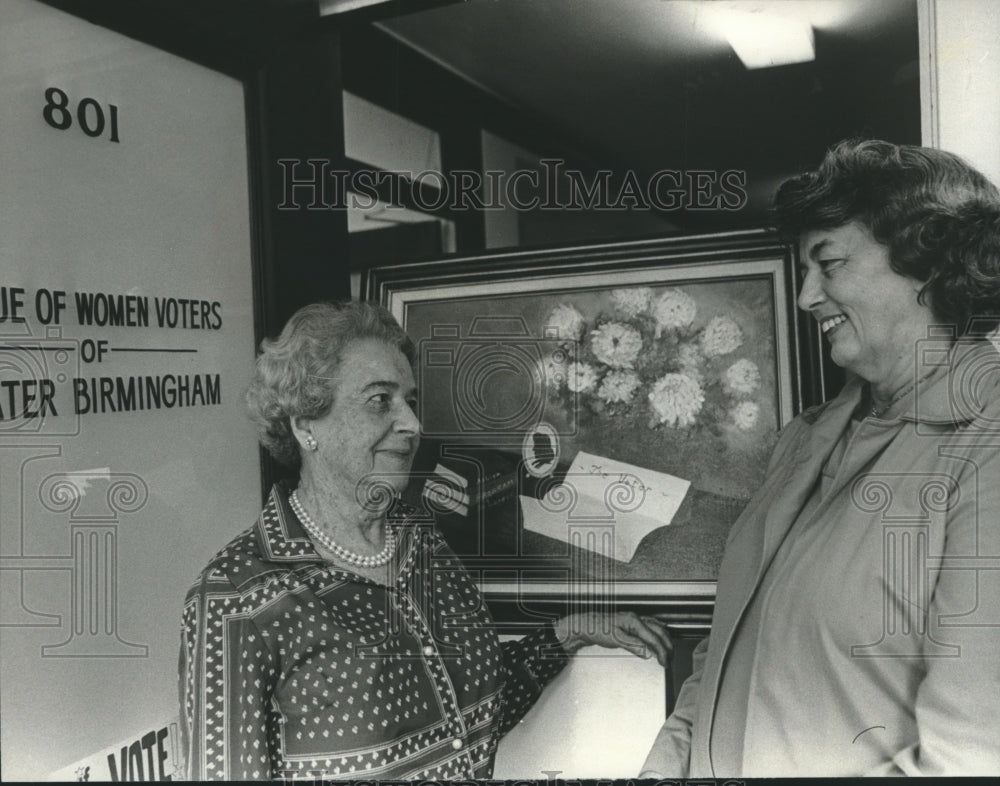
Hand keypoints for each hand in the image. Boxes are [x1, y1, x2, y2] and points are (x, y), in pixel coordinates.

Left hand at [552, 611, 672, 665]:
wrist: (586, 625)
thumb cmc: (598, 630)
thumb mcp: (617, 640)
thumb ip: (635, 646)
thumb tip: (650, 653)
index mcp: (634, 621)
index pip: (654, 638)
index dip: (662, 651)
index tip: (665, 662)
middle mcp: (636, 618)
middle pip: (660, 631)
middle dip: (667, 646)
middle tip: (669, 659)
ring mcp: (635, 619)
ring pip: (657, 627)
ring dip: (664, 639)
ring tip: (667, 652)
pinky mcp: (631, 622)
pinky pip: (651, 625)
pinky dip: (658, 632)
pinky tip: (660, 636)